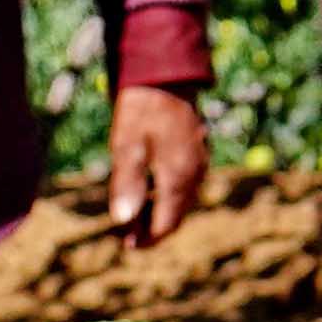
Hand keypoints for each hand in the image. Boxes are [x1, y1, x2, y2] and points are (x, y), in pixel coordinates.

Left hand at [108, 83, 207, 246]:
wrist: (165, 75)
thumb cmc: (141, 112)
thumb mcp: (126, 147)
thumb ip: (127, 185)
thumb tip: (123, 221)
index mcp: (179, 178)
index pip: (167, 225)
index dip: (147, 240)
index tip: (125, 246)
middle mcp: (194, 175)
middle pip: (176, 216)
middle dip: (152, 229)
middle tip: (126, 234)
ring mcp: (198, 163)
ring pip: (181, 202)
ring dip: (159, 213)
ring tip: (133, 215)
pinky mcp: (197, 152)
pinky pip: (184, 186)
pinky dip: (166, 196)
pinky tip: (149, 189)